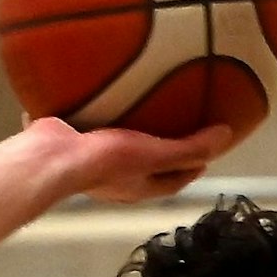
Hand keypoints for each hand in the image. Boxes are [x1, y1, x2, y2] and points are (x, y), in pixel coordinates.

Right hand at [30, 118, 235, 203]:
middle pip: (146, 166)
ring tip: (139, 105)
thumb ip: (189, 147)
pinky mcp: (70, 143)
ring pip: (116, 146)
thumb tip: (226, 135)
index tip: (206, 155)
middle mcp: (115, 179)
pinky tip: (98, 91)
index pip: (173, 181)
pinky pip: (88, 125)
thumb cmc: (104, 162)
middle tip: (177, 128)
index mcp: (137, 186)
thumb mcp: (155, 153)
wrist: (51, 157)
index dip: (192, 168)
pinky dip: (95, 112)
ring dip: (128, 131)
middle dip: (161, 151)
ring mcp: (90, 162)